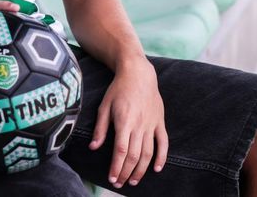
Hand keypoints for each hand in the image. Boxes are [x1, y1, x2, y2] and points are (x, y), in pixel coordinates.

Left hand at [89, 57, 167, 188]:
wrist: (138, 73)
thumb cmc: (118, 89)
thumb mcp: (104, 106)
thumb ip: (100, 128)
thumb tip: (93, 147)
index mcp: (124, 121)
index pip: (121, 150)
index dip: (116, 167)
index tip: (111, 178)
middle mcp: (139, 124)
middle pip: (134, 156)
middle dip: (126, 173)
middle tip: (119, 184)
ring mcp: (151, 124)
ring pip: (148, 153)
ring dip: (141, 170)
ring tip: (133, 181)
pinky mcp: (159, 122)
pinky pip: (163, 142)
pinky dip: (161, 157)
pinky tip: (156, 169)